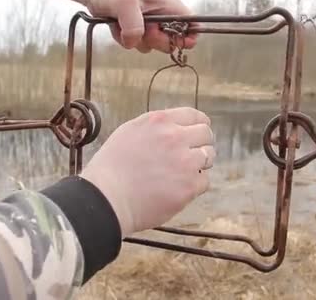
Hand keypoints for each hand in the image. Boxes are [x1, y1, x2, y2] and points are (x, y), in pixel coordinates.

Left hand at [49, 0, 197, 52]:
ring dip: (136, 41)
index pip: (193, 25)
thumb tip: (135, 42)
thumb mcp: (124, 2)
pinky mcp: (135, 29)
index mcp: (169, 4)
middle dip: (157, 42)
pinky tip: (116, 26)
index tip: (175, 41)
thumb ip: (134, 25)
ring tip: (124, 23)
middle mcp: (162, 14)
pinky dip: (124, 40)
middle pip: (172, 42)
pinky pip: (135, 44)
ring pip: (152, 46)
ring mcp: (149, 23)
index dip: (188, 38)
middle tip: (144, 30)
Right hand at [80, 107, 215, 236]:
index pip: (194, 115)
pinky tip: (175, 190)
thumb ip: (155, 128)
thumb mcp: (129, 133)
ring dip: (199, 165)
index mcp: (159, 121)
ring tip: (180, 175)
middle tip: (191, 157)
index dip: (198, 125)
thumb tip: (175, 129)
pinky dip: (193, 186)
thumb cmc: (110, 169)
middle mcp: (175, 137)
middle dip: (201, 144)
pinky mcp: (189, 185)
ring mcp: (185, 162)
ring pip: (209, 157)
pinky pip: (204, 181)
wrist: (106, 199)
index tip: (197, 134)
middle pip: (207, 134)